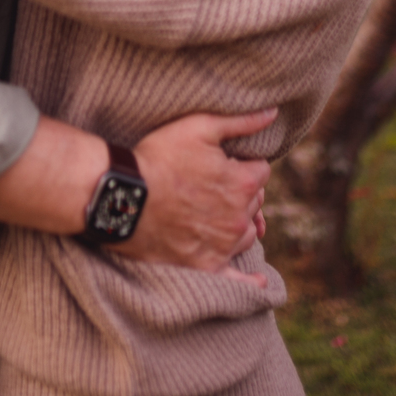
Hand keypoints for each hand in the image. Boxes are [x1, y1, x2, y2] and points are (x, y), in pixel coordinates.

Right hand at [114, 110, 275, 276]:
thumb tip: (273, 113)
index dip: (241, 163)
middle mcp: (238, 218)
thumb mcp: (197, 127)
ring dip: (237, 222)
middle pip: (254, 202)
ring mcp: (223, 246)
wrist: (122, 197)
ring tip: (212, 212)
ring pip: (245, 233)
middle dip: (239, 191)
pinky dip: (249, 282)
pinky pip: (236, 280)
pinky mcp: (205, 267)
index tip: (221, 161)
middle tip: (210, 183)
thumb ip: (240, 121)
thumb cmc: (158, 157)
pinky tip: (258, 282)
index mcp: (242, 184)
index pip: (260, 171)